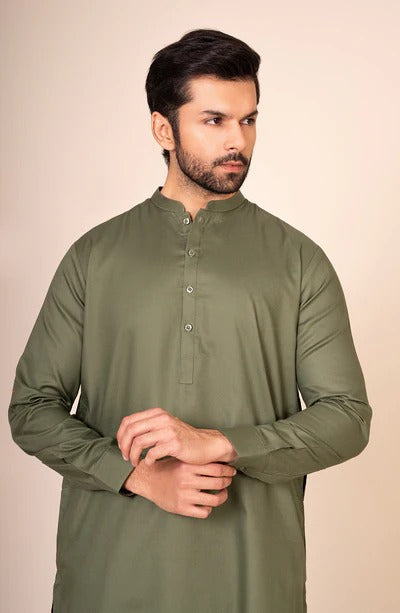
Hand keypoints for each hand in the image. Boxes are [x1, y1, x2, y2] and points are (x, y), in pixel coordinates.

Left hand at [116, 407, 230, 466]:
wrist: (207, 445)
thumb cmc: (184, 438)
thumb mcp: (165, 426)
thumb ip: (149, 426)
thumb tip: (126, 435)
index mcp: (157, 414)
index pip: (128, 421)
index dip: (120, 436)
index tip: (122, 447)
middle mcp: (162, 419)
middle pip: (131, 431)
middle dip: (124, 447)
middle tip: (126, 457)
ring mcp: (168, 430)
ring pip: (139, 442)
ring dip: (133, 456)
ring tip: (135, 463)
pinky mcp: (175, 444)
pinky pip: (152, 453)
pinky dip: (148, 461)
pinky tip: (150, 464)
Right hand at [124, 455, 236, 518]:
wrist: (148, 481)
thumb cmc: (167, 469)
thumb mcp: (181, 459)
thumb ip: (197, 460)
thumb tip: (221, 458)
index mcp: (188, 466)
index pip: (216, 468)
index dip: (228, 470)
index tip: (231, 471)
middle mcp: (187, 481)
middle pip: (218, 483)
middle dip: (227, 482)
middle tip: (228, 481)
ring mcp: (185, 496)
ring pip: (214, 500)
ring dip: (222, 496)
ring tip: (222, 493)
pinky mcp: (182, 508)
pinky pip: (204, 512)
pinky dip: (209, 508)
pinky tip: (207, 504)